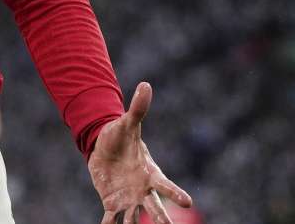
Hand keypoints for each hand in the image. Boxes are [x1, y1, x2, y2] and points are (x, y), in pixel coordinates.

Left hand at [87, 82, 191, 223]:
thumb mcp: (127, 123)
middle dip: (162, 219)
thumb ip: (137, 108)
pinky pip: (112, 220)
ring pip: (136, 219)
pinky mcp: (113, 204)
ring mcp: (129, 199)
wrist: (106, 149)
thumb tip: (145, 84)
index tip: (188, 202)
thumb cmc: (121, 136)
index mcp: (150, 173)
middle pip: (155, 208)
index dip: (175, 193)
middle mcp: (143, 190)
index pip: (165, 185)